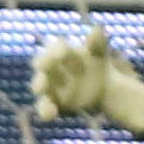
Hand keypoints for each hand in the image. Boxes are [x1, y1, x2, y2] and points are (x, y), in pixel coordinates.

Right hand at [29, 27, 143, 130]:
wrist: (103, 87)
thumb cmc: (96, 64)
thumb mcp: (99, 54)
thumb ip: (97, 43)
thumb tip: (98, 29)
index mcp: (61, 52)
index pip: (55, 48)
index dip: (57, 50)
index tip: (63, 54)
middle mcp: (51, 68)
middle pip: (42, 65)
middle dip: (43, 65)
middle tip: (44, 66)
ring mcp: (50, 85)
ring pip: (40, 86)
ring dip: (40, 87)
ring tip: (42, 90)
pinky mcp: (52, 102)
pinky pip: (44, 107)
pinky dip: (45, 111)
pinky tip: (50, 115)